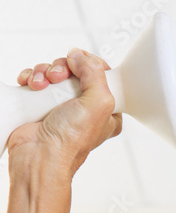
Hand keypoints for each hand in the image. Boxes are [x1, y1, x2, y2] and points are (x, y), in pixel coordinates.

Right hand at [7, 49, 121, 179]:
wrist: (39, 155)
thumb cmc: (70, 141)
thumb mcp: (99, 103)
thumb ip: (96, 73)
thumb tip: (79, 57)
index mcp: (107, 111)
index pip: (104, 75)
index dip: (91, 64)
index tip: (81, 66)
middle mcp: (85, 108)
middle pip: (76, 70)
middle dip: (63, 68)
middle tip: (58, 79)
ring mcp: (61, 106)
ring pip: (54, 73)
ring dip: (45, 72)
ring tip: (41, 86)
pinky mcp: (40, 105)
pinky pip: (37, 79)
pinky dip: (31, 78)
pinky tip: (31, 86)